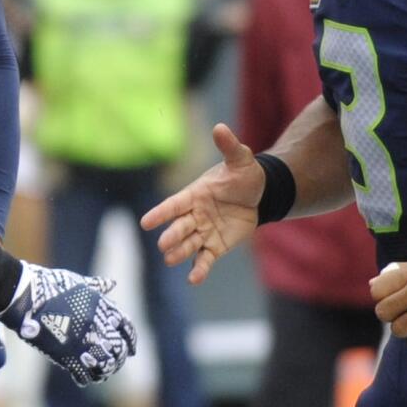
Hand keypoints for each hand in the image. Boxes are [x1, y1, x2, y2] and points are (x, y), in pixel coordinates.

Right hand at [0, 262, 136, 386]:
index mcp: (101, 306)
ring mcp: (82, 340)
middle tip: (113, 364)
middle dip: (117, 358)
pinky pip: (84, 374)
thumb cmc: (50, 284)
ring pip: (105, 364)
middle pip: (118, 349)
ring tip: (100, 373)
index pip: (126, 327)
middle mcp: (96, 324)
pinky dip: (86, 378)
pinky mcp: (67, 354)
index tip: (130, 349)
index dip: (130, 340)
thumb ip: (96, 286)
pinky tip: (84, 378)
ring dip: (104, 371)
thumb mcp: (78, 282)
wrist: (27, 294)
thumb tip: (112, 283)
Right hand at [140, 123, 263, 284]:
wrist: (261, 194)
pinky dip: (199, 270)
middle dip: (171, 235)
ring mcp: (204, 231)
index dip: (160, 213)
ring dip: (179, 253)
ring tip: (170, 260)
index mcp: (195, 194)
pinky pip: (205, 259)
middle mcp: (195, 214)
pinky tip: (194, 279)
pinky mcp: (216, 246)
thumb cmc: (245, 175)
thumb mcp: (240, 159)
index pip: (174, 205)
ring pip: (188, 244)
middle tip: (163, 245)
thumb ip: (229, 146)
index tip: (145, 222)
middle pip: (179, 227)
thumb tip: (219, 127)